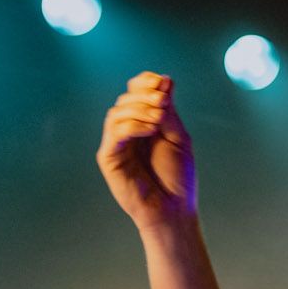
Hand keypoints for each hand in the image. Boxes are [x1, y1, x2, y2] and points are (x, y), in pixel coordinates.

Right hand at [97, 71, 195, 230]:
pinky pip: (114, 133)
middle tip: (163, 102)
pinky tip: (150, 129)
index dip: (144, 82)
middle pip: (125, 100)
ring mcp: (117, 144)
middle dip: (144, 96)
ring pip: (117, 113)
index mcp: (144, 124)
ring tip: (159, 118)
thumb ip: (169, 111)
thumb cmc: (177, 177)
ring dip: (139, 109)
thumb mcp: (178, 137)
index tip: (161, 82)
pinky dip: (133, 125)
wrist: (173, 209)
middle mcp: (128, 131)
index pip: (136, 93)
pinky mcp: (109, 157)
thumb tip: (165, 79)